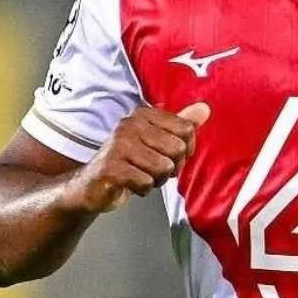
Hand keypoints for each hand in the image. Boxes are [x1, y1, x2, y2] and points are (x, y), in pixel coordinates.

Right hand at [64, 103, 209, 213]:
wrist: (91, 186)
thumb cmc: (129, 162)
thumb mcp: (157, 141)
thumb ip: (181, 124)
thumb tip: (205, 109)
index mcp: (144, 114)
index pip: (186, 129)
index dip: (185, 150)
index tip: (171, 156)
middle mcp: (130, 124)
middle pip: (177, 149)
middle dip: (170, 167)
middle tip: (153, 169)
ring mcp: (119, 145)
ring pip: (163, 168)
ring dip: (156, 180)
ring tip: (141, 175)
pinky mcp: (111, 167)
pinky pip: (146, 182)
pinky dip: (143, 189)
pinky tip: (130, 184)